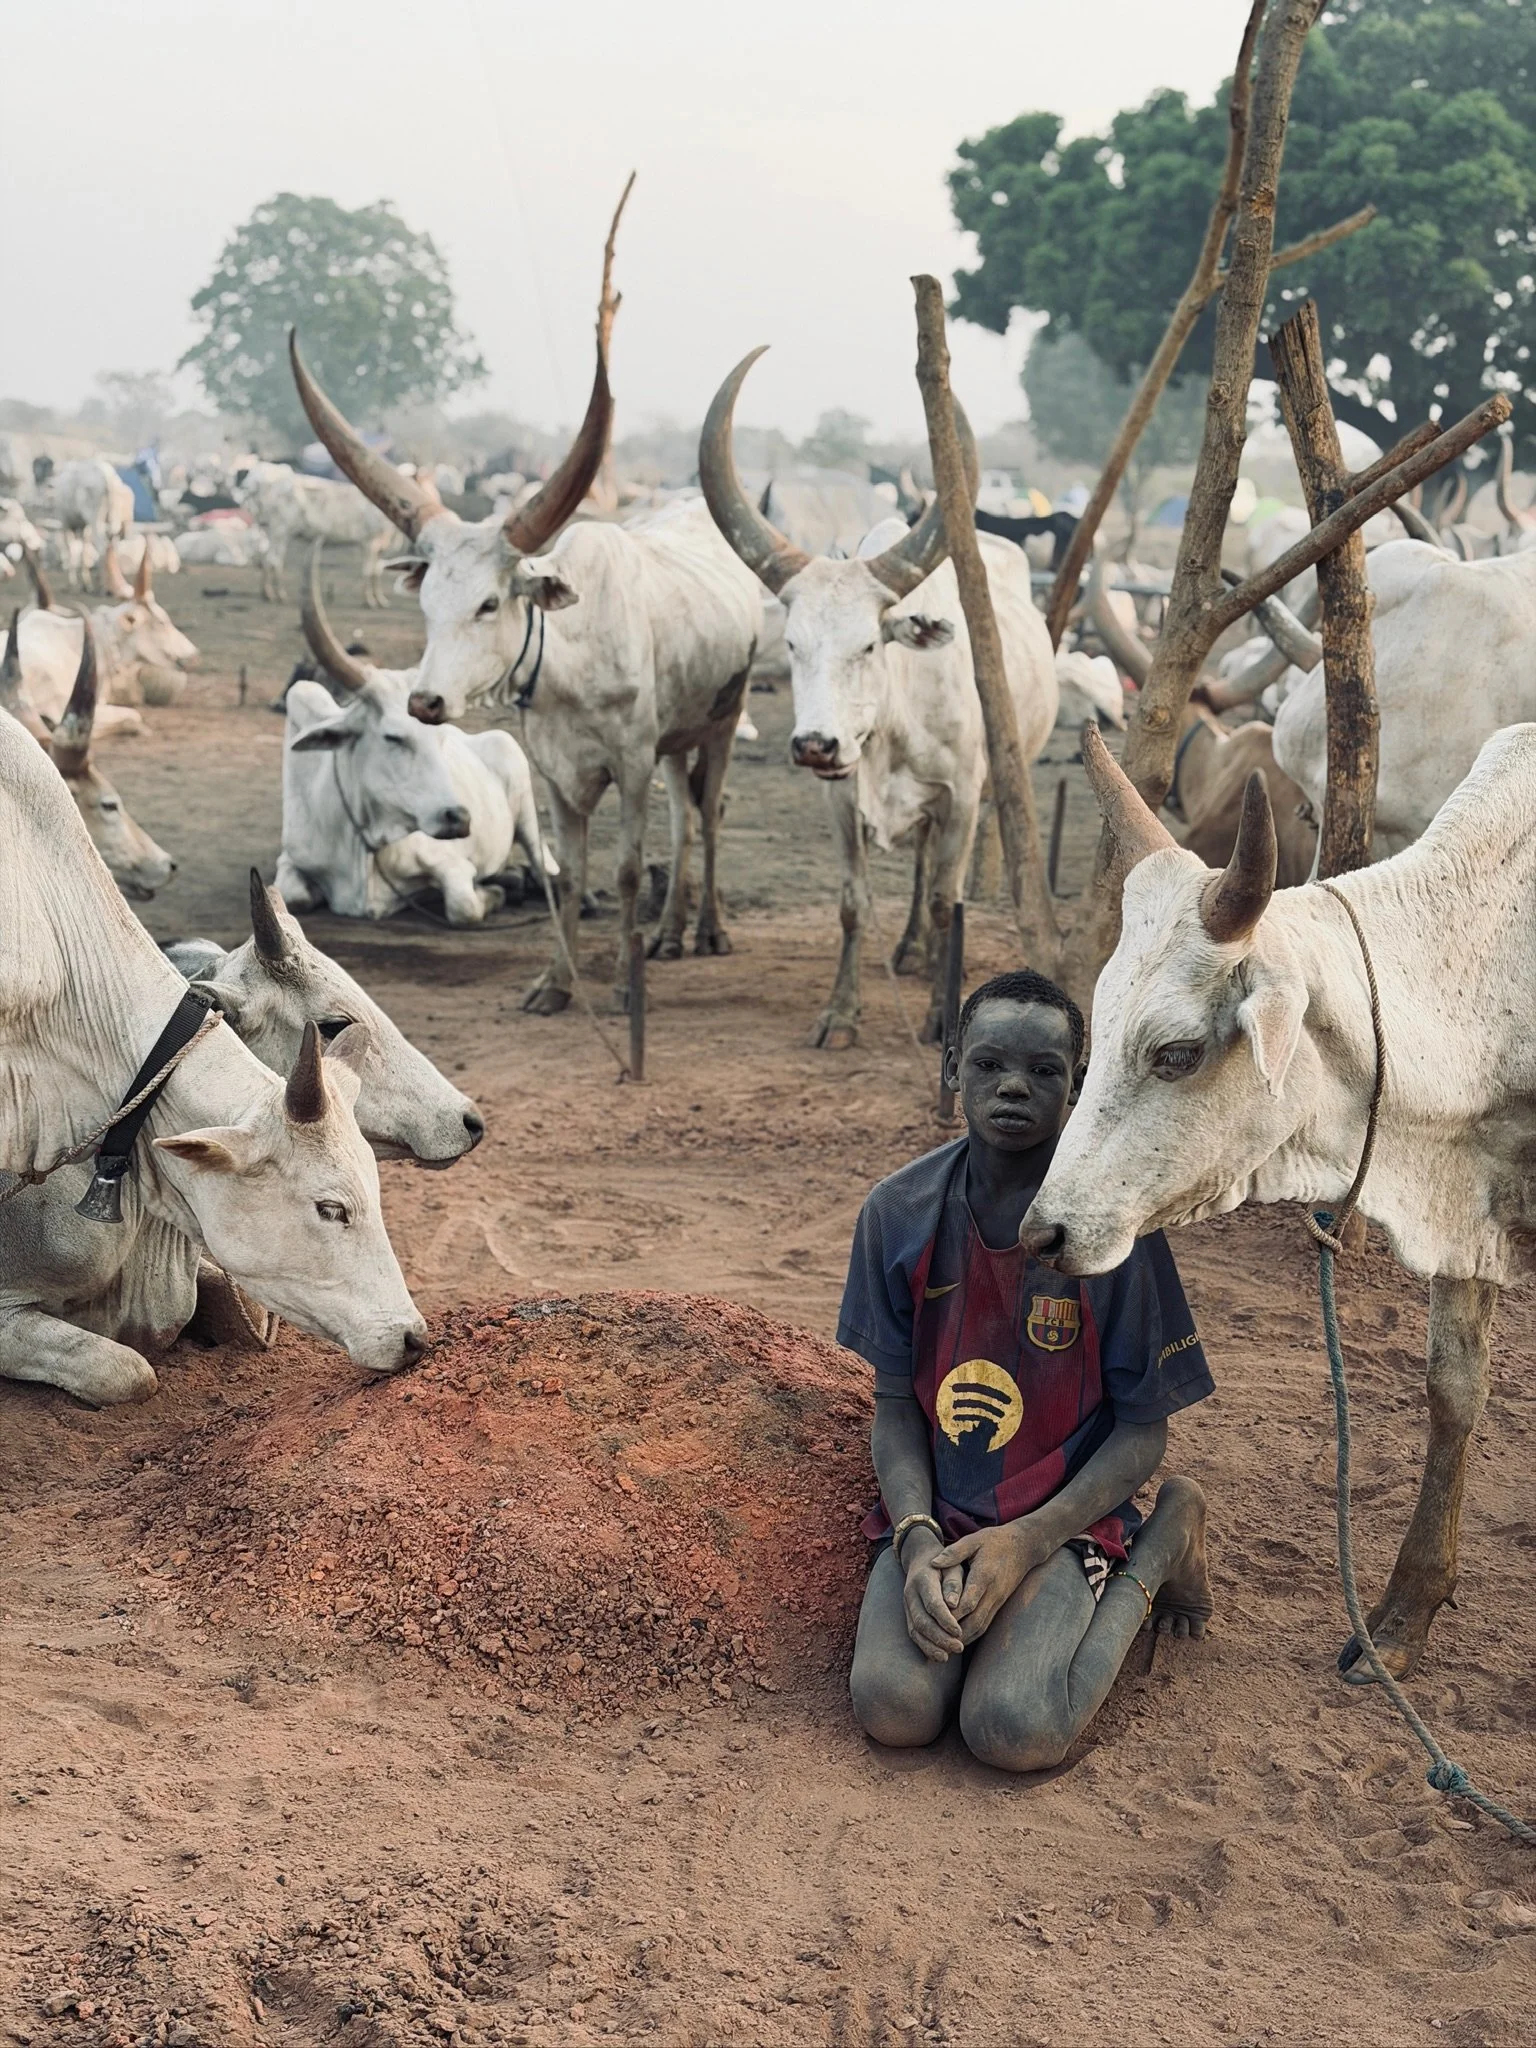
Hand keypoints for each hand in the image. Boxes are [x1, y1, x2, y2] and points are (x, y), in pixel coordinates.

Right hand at [900, 1530, 965, 1662]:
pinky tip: (938, 1656)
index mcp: (923, 1579)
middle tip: (959, 1648)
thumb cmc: (945, 1565)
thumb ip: (954, 1584)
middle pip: (922, 1620)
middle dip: (940, 1638)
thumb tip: (954, 1604)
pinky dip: (925, 1646)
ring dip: (931, 1646)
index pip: (932, 1603)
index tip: (960, 1632)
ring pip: (915, 1630)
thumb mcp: (953, 1566)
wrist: (921, 1559)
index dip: (945, 1620)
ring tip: (948, 1657)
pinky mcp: (908, 1614)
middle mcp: (910, 1594)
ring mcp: (907, 1605)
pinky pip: (913, 1633)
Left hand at [931, 1521, 1054, 1645]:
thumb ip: (953, 1552)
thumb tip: (933, 1563)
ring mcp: (998, 1600)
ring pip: (981, 1626)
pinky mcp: (999, 1604)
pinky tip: (958, 1639)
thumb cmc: (995, 1541)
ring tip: (944, 1646)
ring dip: (963, 1638)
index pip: (969, 1601)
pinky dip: (972, 1634)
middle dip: (956, 1632)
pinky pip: (985, 1624)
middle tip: (936, 1641)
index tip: (937, 1621)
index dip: (954, 1613)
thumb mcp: (974, 1540)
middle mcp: (993, 1592)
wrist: (1024, 1546)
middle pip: (975, 1620)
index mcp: (984, 1575)